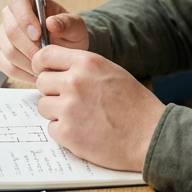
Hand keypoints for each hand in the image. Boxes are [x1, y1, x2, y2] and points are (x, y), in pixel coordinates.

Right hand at [0, 0, 88, 82]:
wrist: (65, 49)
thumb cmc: (69, 33)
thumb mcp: (75, 26)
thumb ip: (66, 23)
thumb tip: (51, 23)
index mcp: (27, 0)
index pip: (17, 2)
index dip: (25, 18)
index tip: (39, 35)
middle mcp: (10, 15)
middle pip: (10, 30)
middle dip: (30, 47)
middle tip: (46, 57)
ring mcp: (3, 36)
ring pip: (8, 51)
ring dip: (28, 62)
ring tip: (45, 67)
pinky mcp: (1, 54)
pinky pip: (7, 66)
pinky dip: (24, 73)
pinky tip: (37, 73)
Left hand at [34, 46, 165, 172]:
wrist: (150, 135)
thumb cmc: (135, 105)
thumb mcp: (111, 72)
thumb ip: (83, 68)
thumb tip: (57, 70)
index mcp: (86, 63)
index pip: (45, 55)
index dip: (42, 65)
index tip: (45, 73)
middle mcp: (74, 82)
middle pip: (42, 82)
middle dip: (52, 92)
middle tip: (71, 101)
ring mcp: (69, 108)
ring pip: (44, 106)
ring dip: (57, 112)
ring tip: (81, 117)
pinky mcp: (67, 133)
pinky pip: (51, 128)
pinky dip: (64, 132)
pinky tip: (84, 132)